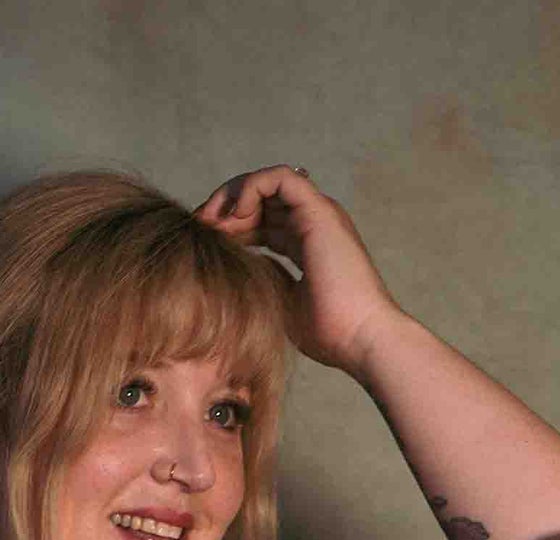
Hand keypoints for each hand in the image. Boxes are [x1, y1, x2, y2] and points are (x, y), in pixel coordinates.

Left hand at [194, 165, 403, 377]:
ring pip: (266, 182)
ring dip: (232, 196)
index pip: (260, 221)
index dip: (229, 227)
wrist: (361, 341)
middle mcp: (312, 222)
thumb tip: (236, 262)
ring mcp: (317, 214)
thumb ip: (264, 278)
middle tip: (198, 228)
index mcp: (306, 244)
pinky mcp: (319, 211)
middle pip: (259, 199)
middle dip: (223, 208)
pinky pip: (279, 179)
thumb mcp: (282, 303)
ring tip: (212, 222)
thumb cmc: (330, 334)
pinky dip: (251, 188)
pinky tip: (234, 216)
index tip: (204, 244)